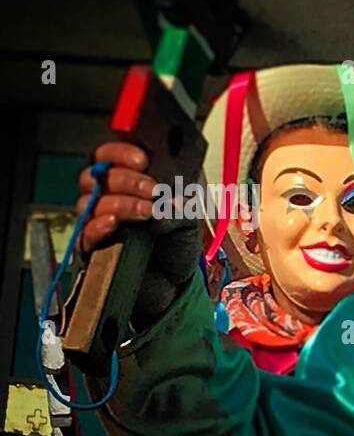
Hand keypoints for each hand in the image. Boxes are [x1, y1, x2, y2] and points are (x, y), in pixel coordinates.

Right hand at [75, 141, 199, 325]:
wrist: (173, 283)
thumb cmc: (174, 245)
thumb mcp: (186, 219)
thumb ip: (179, 204)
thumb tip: (168, 199)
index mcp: (124, 182)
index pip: (109, 156)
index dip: (121, 153)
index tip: (143, 160)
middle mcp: (105, 198)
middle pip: (98, 177)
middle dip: (127, 180)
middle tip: (153, 190)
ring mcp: (95, 222)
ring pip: (92, 203)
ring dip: (121, 204)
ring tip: (148, 212)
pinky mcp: (92, 249)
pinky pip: (85, 234)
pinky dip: (98, 226)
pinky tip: (113, 223)